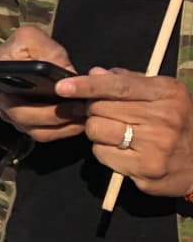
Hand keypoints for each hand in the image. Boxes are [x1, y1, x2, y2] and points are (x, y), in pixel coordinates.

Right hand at [0, 26, 84, 141]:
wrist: (32, 58)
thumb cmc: (26, 48)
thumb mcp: (32, 37)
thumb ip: (44, 49)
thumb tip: (63, 72)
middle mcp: (0, 99)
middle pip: (18, 113)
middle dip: (48, 114)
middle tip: (74, 106)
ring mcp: (14, 115)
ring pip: (33, 130)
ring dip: (59, 125)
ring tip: (81, 112)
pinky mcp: (30, 125)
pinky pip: (45, 134)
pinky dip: (64, 131)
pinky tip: (80, 121)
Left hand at [56, 68, 192, 197]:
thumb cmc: (178, 122)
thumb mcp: (163, 94)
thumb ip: (128, 81)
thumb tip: (95, 73)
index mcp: (167, 93)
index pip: (118, 86)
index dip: (87, 85)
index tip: (63, 86)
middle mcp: (164, 118)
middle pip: (100, 108)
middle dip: (93, 110)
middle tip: (104, 114)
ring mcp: (156, 146)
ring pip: (97, 130)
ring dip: (97, 131)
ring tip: (116, 133)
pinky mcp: (146, 169)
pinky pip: (102, 154)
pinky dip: (104, 151)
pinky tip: (122, 150)